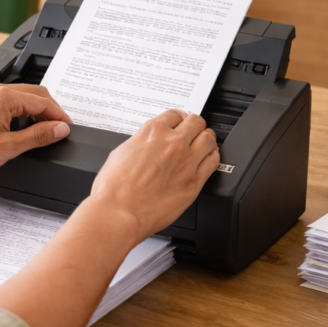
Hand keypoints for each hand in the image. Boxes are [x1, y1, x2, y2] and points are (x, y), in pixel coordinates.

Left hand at [0, 82, 72, 180]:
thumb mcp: (9, 147)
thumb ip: (38, 135)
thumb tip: (59, 129)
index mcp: (3, 96)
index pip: (42, 101)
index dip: (58, 115)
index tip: (67, 128)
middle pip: (34, 94)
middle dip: (49, 111)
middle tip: (59, 130)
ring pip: (22, 97)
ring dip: (35, 112)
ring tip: (43, 131)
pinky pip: (9, 101)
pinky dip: (21, 112)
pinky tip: (23, 128)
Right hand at [88, 110, 219, 238]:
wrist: (119, 212)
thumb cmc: (114, 188)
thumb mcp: (121, 152)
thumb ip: (140, 143)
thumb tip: (147, 145)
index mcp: (153, 132)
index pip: (175, 114)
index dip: (178, 118)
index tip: (179, 123)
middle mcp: (173, 143)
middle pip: (196, 122)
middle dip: (194, 125)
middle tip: (192, 131)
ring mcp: (186, 161)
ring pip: (209, 139)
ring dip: (206, 139)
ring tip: (203, 144)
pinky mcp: (194, 181)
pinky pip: (213, 161)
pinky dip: (212, 157)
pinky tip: (207, 159)